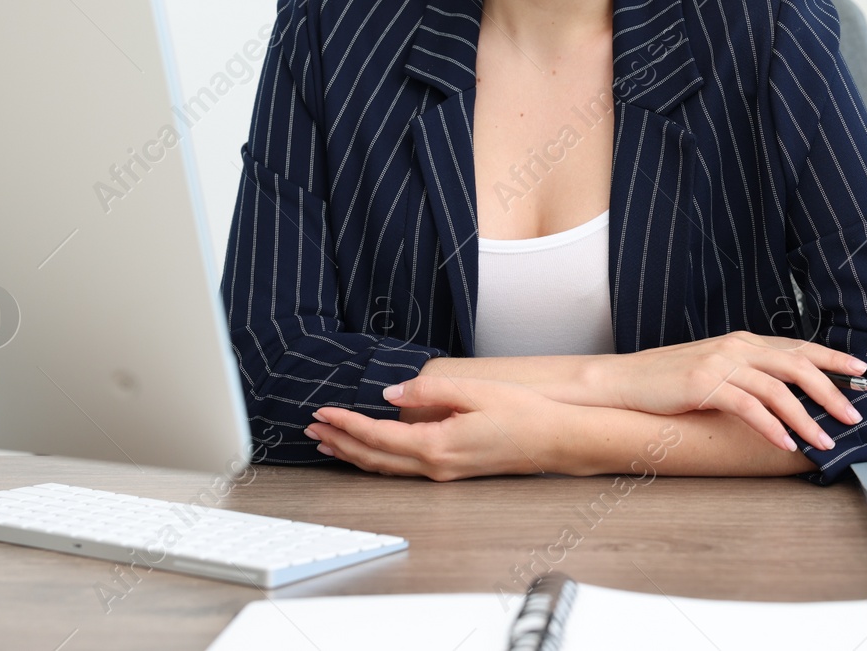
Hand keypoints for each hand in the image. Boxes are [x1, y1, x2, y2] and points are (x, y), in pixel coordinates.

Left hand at [304, 376, 566, 480]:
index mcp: (437, 446)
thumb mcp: (474, 392)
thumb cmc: (522, 413)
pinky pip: (402, 469)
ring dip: (353, 454)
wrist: (554, 441)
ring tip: (328, 442)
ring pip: (385, 468)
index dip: (346, 423)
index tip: (323, 411)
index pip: (378, 436)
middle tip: (311, 428)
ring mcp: (442, 473)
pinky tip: (368, 451)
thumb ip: (428, 392)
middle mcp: (435, 466)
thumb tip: (390, 395)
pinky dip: (376, 460)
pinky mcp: (450, 472)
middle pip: (374, 458)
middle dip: (339, 442)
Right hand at [591, 331, 865, 452]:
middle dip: (832, 391)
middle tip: (854, 416)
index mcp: (744, 342)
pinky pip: (748, 407)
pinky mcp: (704, 385)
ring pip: (778, 390)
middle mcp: (737, 347)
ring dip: (806, 418)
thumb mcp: (716, 368)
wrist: (626, 380)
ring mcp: (721, 364)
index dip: (833, 359)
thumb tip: (787, 392)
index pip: (798, 347)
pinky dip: (771, 426)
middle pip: (797, 365)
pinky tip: (785, 443)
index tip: (864, 373)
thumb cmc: (671, 380)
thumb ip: (749, 373)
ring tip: (825, 441)